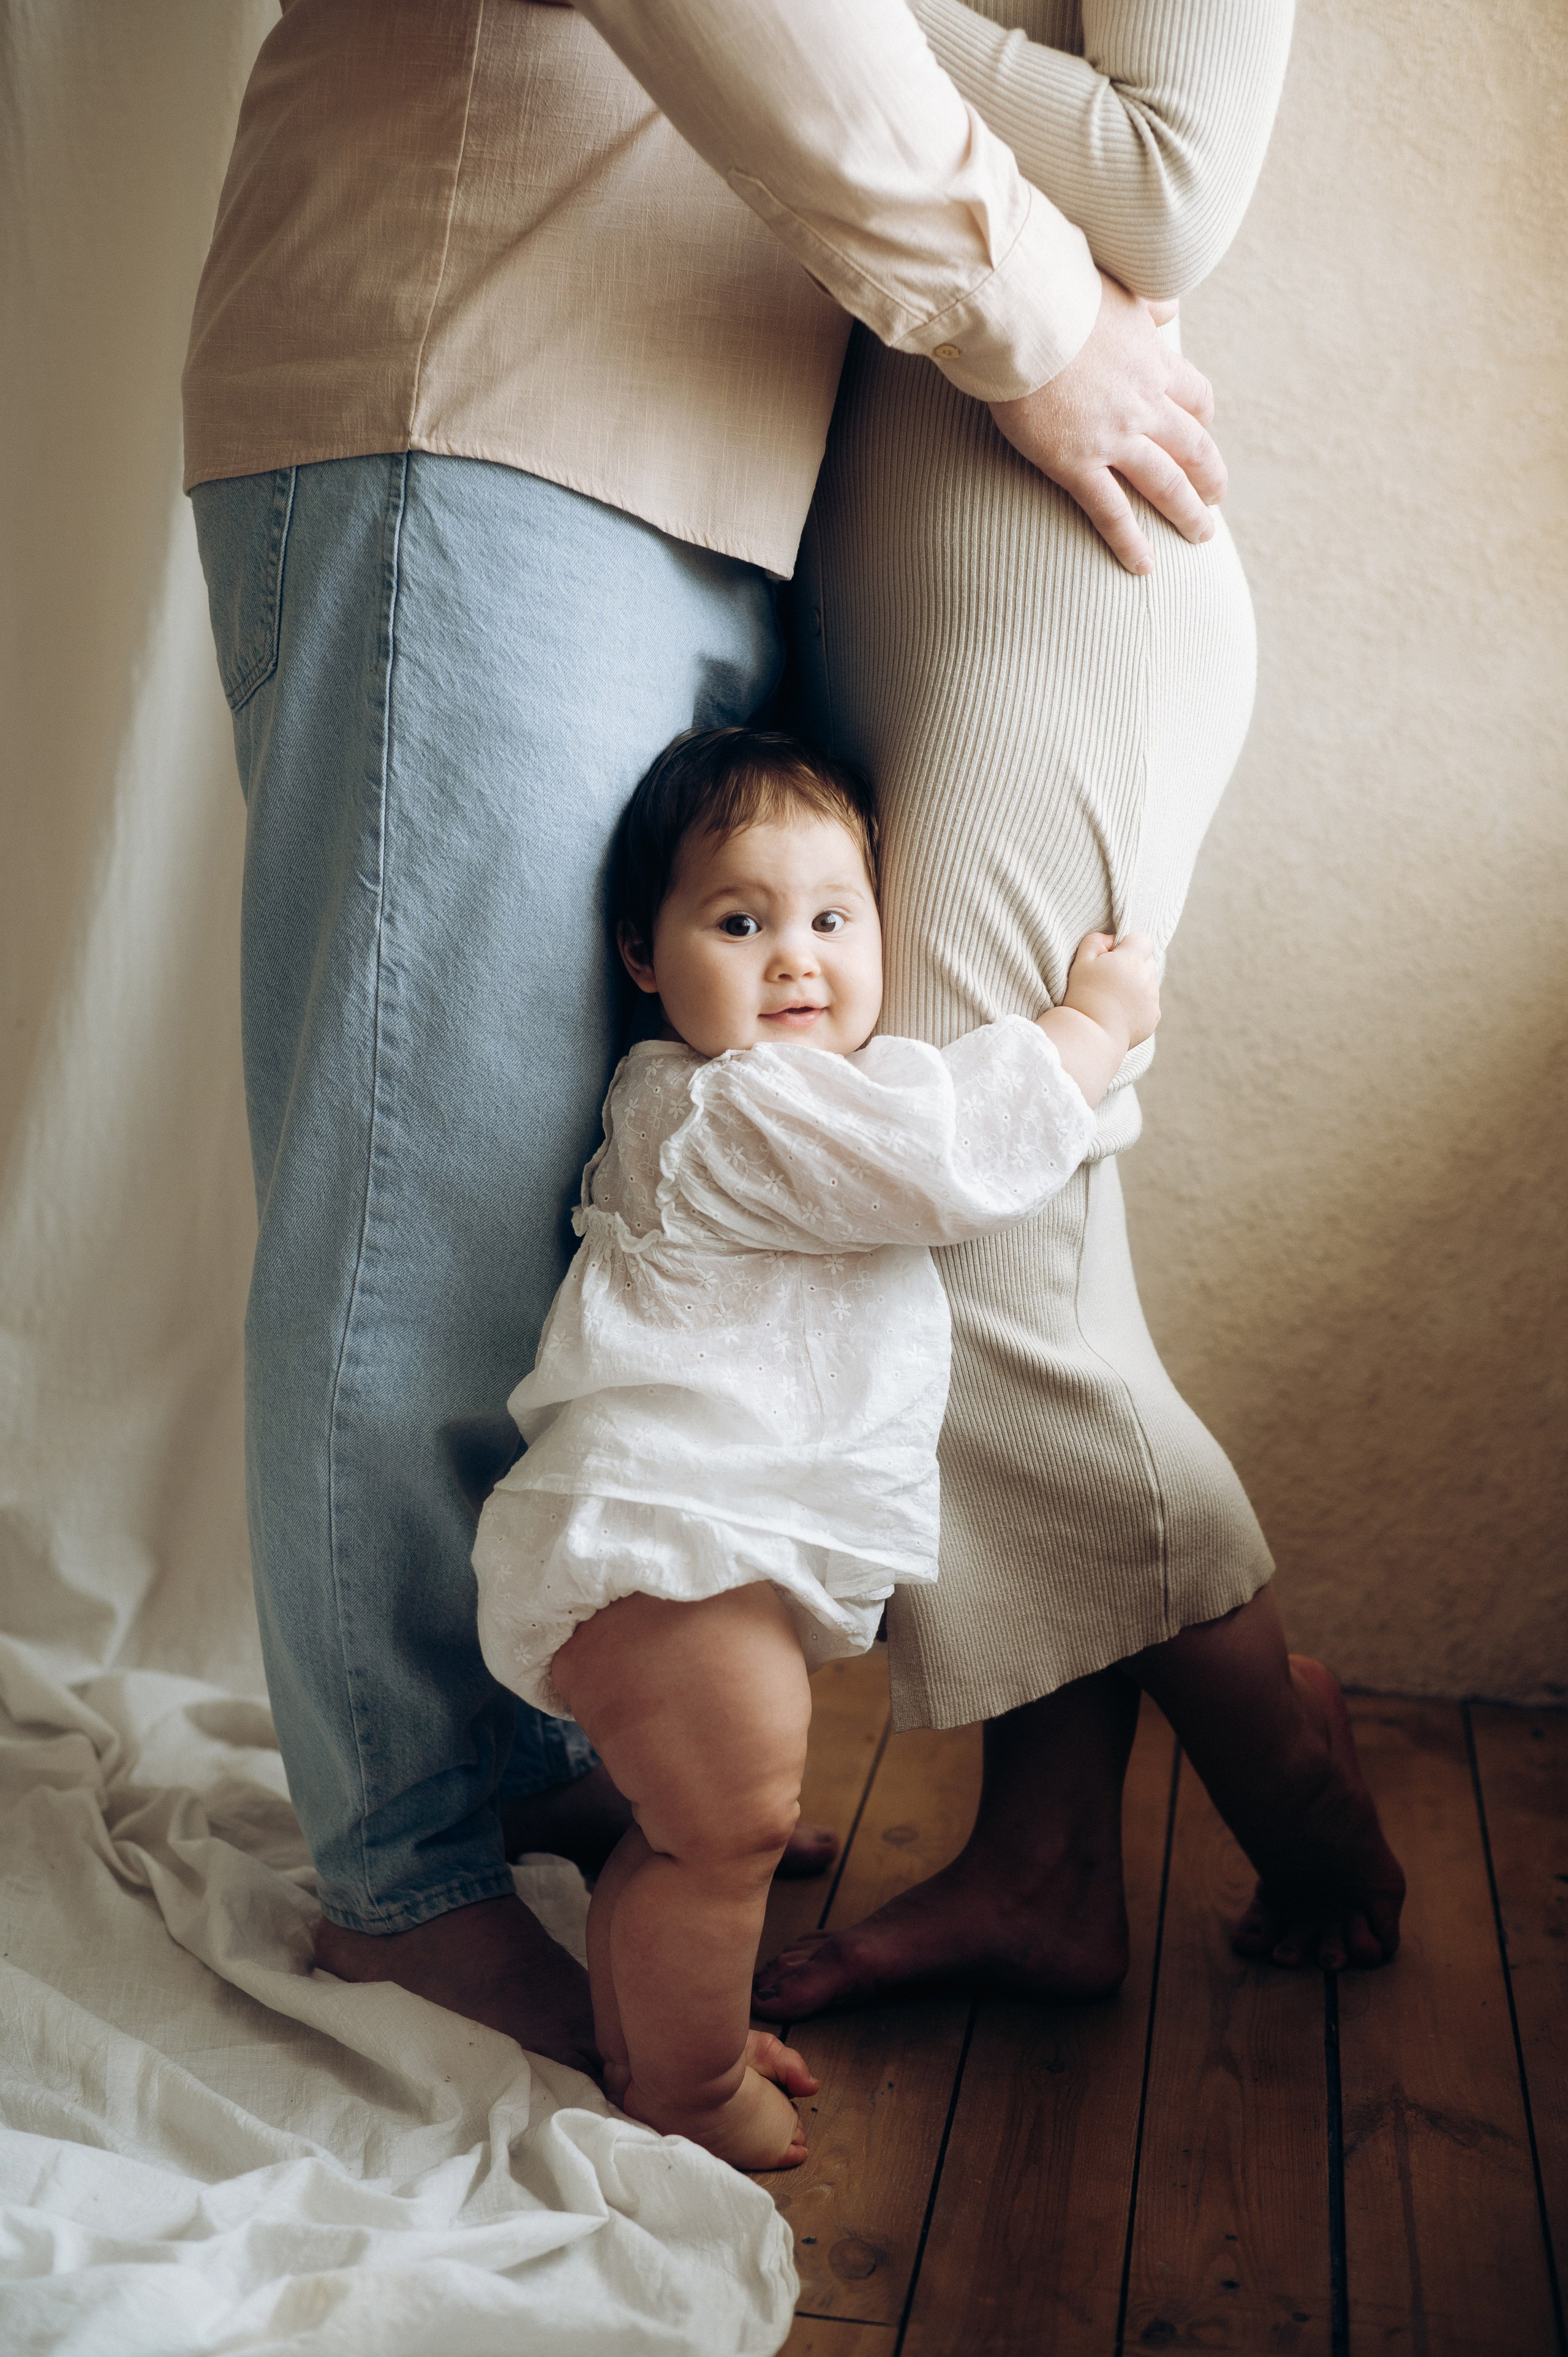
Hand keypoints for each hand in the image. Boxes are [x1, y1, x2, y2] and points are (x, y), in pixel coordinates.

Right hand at [988, 275, 1225, 574]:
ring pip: (1166, 484)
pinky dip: (1130, 541)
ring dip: (1187, 512)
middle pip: (1193, 446)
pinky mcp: (1076, 463)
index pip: (1196, 397)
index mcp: (1154, 361)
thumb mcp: (1117, 284)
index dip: (1203, 418)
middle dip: (1210, 474)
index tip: (1203, 430)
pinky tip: (1144, 566)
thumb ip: (1147, 300)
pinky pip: (1111, 512)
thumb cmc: (1060, 291)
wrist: (1023, 313)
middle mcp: (1144, 403)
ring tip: (1200, 535)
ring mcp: (1113, 438)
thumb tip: (1170, 305)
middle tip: (1216, 497)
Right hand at [1063, 930, 1160, 1053]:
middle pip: (1146, 962)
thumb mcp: (1081, 962)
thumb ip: (1096, 941)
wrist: (1091, 1035)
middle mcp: (1147, 977)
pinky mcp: (1153, 1017)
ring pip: (1148, 983)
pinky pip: (1149, 1004)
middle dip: (1132, 965)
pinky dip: (1138, 1005)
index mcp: (1132, 960)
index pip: (1143, 940)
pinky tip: (1119, 1013)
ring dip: (1135, 985)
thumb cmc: (1083, 996)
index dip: (1128, 945)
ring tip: (1112, 999)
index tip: (1113, 957)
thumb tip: (1111, 939)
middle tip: (1109, 979)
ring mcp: (1153, 999)